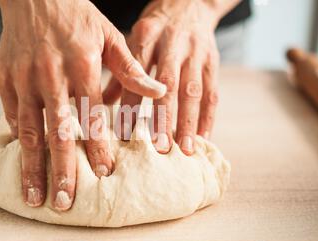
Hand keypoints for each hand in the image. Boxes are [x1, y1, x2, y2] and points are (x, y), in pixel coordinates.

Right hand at [0, 0, 165, 209]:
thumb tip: (159, 93)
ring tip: (34, 195)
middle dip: (61, 170)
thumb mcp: (109, 35)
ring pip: (29, 131)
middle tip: (65, 201)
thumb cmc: (76, 16)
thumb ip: (131, 67)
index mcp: (81, 64)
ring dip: (32, 166)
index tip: (104, 174)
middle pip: (56, 132)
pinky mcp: (4, 79)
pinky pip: (12, 114)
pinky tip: (25, 159)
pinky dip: (20, 138)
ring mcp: (23, 78)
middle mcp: (50, 75)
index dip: (97, 147)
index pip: (92, 116)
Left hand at [104, 0, 238, 154]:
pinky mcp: (213, 60)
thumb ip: (120, 70)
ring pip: (193, 91)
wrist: (191, 2)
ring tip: (184, 149)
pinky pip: (212, 91)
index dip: (132, 104)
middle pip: (168, 84)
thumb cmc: (156, 27)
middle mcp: (173, 44)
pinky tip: (203, 138)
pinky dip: (208, 117)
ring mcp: (196, 52)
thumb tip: (103, 103)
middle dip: (164, 118)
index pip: (137, 74)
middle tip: (159, 148)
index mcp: (147, 36)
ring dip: (189, 122)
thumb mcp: (134, 38)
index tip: (125, 134)